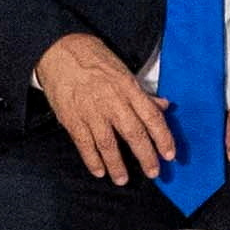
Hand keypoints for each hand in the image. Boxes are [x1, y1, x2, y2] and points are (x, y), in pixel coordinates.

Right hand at [36, 34, 180, 183]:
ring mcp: (91, 111)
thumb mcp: (124, 71)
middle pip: (134, 134)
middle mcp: (113, 101)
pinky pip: (84, 144)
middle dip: (145, 156)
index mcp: (129, 88)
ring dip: (117, 164)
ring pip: (108, 144)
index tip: (169, 154)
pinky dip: (92, 160)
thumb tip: (164, 106)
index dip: (163, 138)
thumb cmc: (94, 59)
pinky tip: (99, 171)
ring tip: (123, 179)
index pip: (152, 117)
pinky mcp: (72, 118)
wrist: (60, 49)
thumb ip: (143, 93)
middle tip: (153, 173)